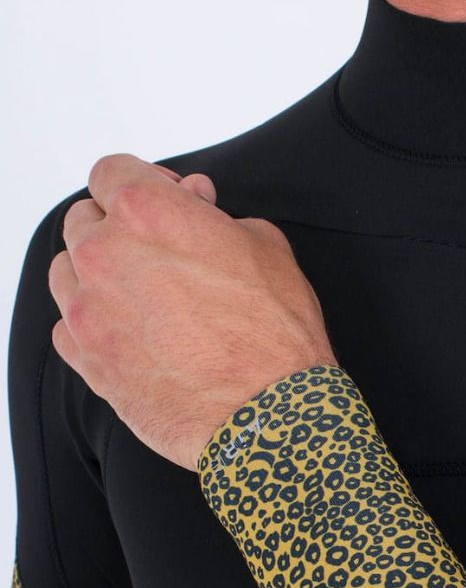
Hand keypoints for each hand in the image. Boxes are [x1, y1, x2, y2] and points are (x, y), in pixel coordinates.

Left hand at [47, 154, 336, 470]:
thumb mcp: (269, 250)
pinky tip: (130, 337)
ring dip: (96, 276)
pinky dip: (92, 326)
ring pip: (66, 273)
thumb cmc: (276, 334)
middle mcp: (106, 253)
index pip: (111, 172)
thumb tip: (197, 205)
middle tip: (160, 256)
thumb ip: (220, 217)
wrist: (270, 415)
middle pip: (83, 221)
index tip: (167, 203)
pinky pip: (67, 328)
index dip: (142, 182)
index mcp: (148, 212)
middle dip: (119, 230)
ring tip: (140, 298)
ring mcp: (89, 310)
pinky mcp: (88, 360)